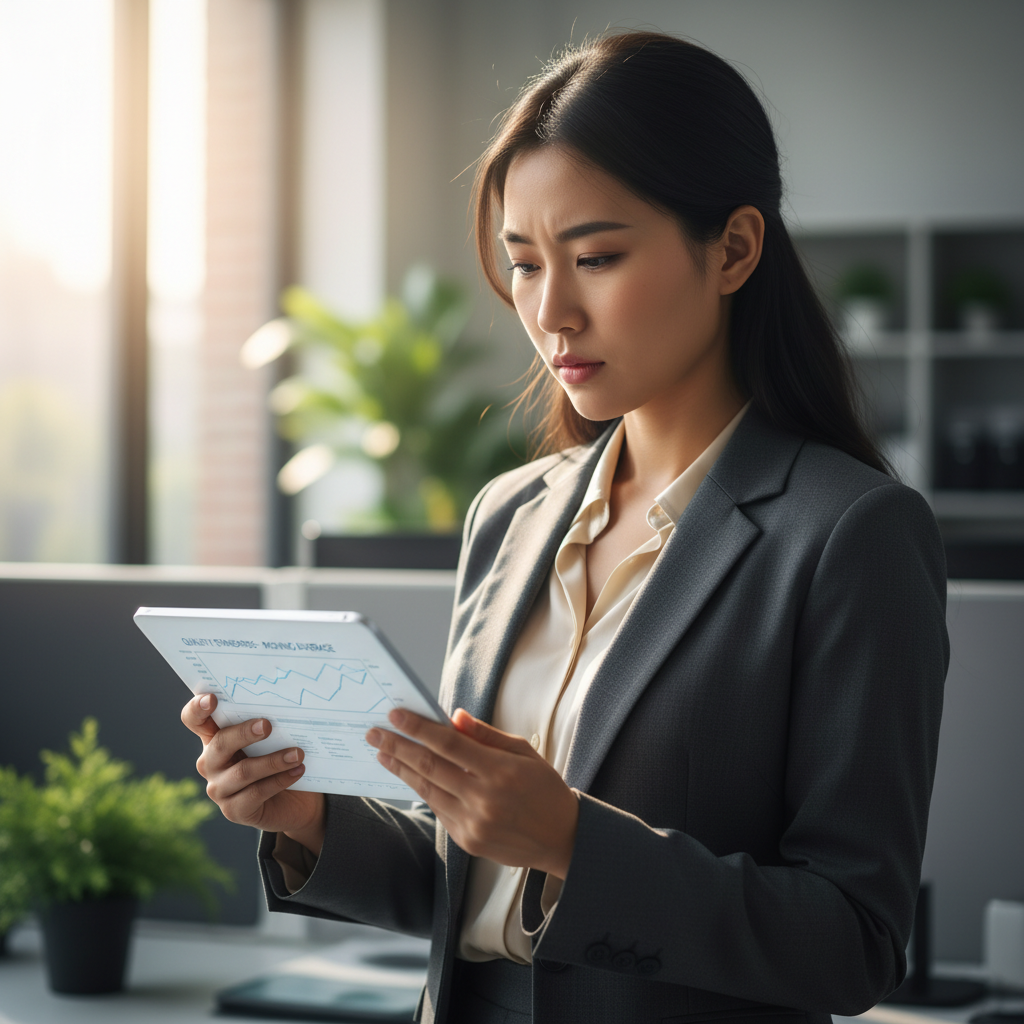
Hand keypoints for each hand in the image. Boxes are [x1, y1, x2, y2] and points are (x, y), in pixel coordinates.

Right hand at [180, 694, 324, 855]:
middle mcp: (210, 763)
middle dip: (244, 733)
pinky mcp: (234, 810)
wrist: (294, 799)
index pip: (194, 720)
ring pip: (243, 771)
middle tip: (267, 725)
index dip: (197, 709)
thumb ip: (266, 723)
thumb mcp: (271, 738)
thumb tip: (285, 705)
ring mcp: (219, 789)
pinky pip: (256, 793)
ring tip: (298, 753)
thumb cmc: (278, 757)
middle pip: (220, 744)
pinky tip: (298, 770)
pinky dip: (280, 780)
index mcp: (213, 738)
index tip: (212, 698)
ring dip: (273, 761)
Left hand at [366, 708, 578, 878]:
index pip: (449, 744)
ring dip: (401, 769)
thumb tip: (453, 717)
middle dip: (398, 746)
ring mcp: (473, 823)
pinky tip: (408, 776)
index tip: (396, 715)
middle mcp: (483, 799)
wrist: (563, 838)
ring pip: (427, 790)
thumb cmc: (545, 789)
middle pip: (430, 767)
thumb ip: (486, 735)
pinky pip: (438, 809)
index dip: (419, 728)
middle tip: (375, 733)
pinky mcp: (467, 840)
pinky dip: (421, 790)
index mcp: (500, 771)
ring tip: (382, 753)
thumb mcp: (524, 752)